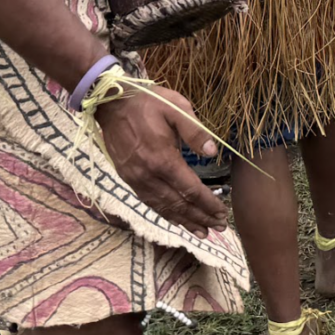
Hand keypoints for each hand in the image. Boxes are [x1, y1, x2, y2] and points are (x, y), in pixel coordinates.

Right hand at [95, 82, 230, 233]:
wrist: (110, 103)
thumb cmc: (147, 102)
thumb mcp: (176, 107)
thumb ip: (195, 131)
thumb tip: (213, 153)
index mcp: (163, 159)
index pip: (191, 190)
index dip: (209, 204)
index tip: (223, 213)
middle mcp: (148, 175)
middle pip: (179, 204)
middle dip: (201, 218)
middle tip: (219, 228)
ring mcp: (136, 179)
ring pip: (163, 208)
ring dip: (184, 221)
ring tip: (202, 232)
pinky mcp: (128, 178)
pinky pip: (149, 202)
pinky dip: (165, 214)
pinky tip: (176, 219)